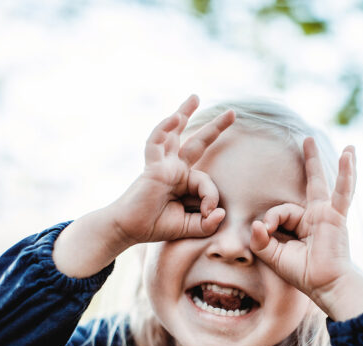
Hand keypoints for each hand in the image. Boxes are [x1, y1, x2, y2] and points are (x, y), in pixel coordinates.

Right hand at [110, 94, 234, 244]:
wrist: (130, 230)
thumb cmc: (157, 226)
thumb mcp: (191, 227)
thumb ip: (208, 223)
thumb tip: (222, 213)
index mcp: (185, 180)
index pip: (207, 181)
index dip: (212, 198)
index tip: (210, 214)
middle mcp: (175, 168)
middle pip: (197, 142)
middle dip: (215, 127)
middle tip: (232, 113)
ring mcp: (163, 164)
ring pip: (174, 133)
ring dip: (184, 113)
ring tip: (195, 97)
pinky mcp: (151, 166)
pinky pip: (157, 142)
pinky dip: (165, 128)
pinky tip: (176, 116)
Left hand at [251, 137, 362, 319]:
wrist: (325, 285)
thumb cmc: (303, 273)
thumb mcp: (274, 257)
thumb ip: (261, 241)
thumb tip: (255, 224)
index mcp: (302, 224)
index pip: (280, 211)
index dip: (270, 219)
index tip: (265, 232)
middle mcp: (315, 215)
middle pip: (310, 183)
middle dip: (309, 160)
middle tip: (306, 140)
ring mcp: (327, 213)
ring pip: (322, 182)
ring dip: (321, 160)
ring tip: (321, 139)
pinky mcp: (337, 216)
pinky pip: (342, 192)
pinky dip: (346, 174)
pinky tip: (349, 155)